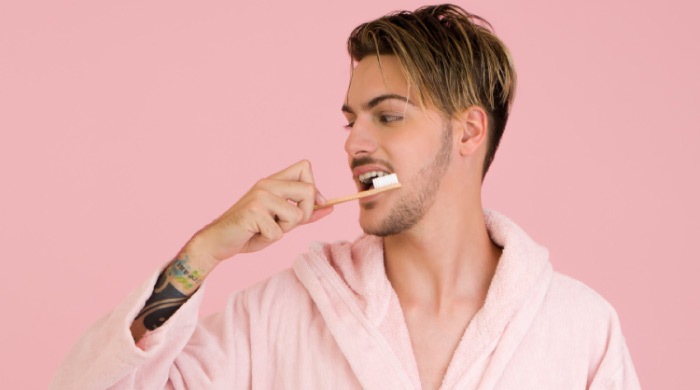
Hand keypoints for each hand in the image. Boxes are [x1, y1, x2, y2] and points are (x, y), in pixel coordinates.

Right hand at [184, 160, 332, 265]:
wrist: (219, 241)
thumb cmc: (251, 231)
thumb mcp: (282, 222)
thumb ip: (305, 214)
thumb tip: (331, 207)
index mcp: (273, 181)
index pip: (305, 167)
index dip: (315, 188)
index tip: (315, 205)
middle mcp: (267, 184)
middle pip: (309, 190)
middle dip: (305, 214)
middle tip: (285, 224)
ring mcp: (260, 197)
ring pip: (296, 214)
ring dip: (284, 230)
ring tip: (265, 230)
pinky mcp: (253, 212)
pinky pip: (278, 232)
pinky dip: (269, 239)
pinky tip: (255, 235)